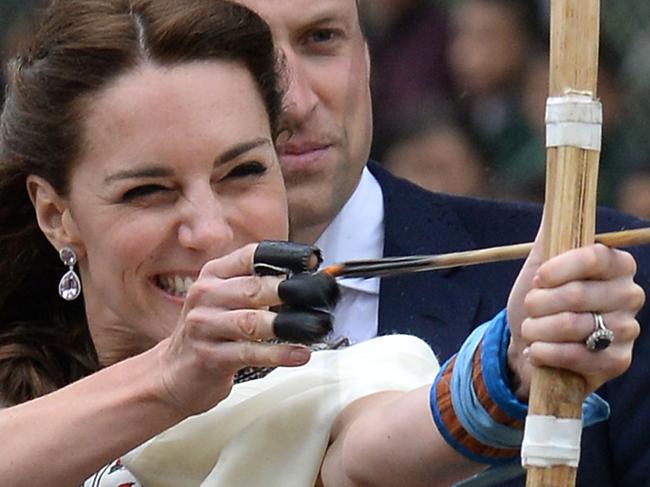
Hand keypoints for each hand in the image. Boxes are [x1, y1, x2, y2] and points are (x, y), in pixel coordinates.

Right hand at [153, 244, 311, 416]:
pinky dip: (278, 353)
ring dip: (288, 324)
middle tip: (320, 297)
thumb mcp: (226, 300)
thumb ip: (256, 286)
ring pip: (252, 321)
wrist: (172, 374)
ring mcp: (204, 326)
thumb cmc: (210, 333)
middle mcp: (205, 295)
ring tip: (316, 326)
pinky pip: (249, 352)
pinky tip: (300, 353)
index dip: (284, 257)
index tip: (311, 262)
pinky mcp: (209, 356)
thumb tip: (304, 280)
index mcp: (213, 274)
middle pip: (254, 288)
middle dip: (290, 292)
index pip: (251, 256)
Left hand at [506, 229, 643, 398]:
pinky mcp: (618, 361)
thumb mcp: (539, 265)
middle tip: (529, 307)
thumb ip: (551, 234)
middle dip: (539, 303)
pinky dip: (545, 353)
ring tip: (530, 329)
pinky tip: (536, 350)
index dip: (561, 267)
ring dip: (538, 329)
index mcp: (615, 265)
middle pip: (578, 294)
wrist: (531, 347)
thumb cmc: (539, 302)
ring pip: (573, 325)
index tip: (539, 276)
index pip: (595, 257)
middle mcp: (629, 295)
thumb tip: (558, 196)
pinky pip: (577, 355)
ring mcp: (627, 329)